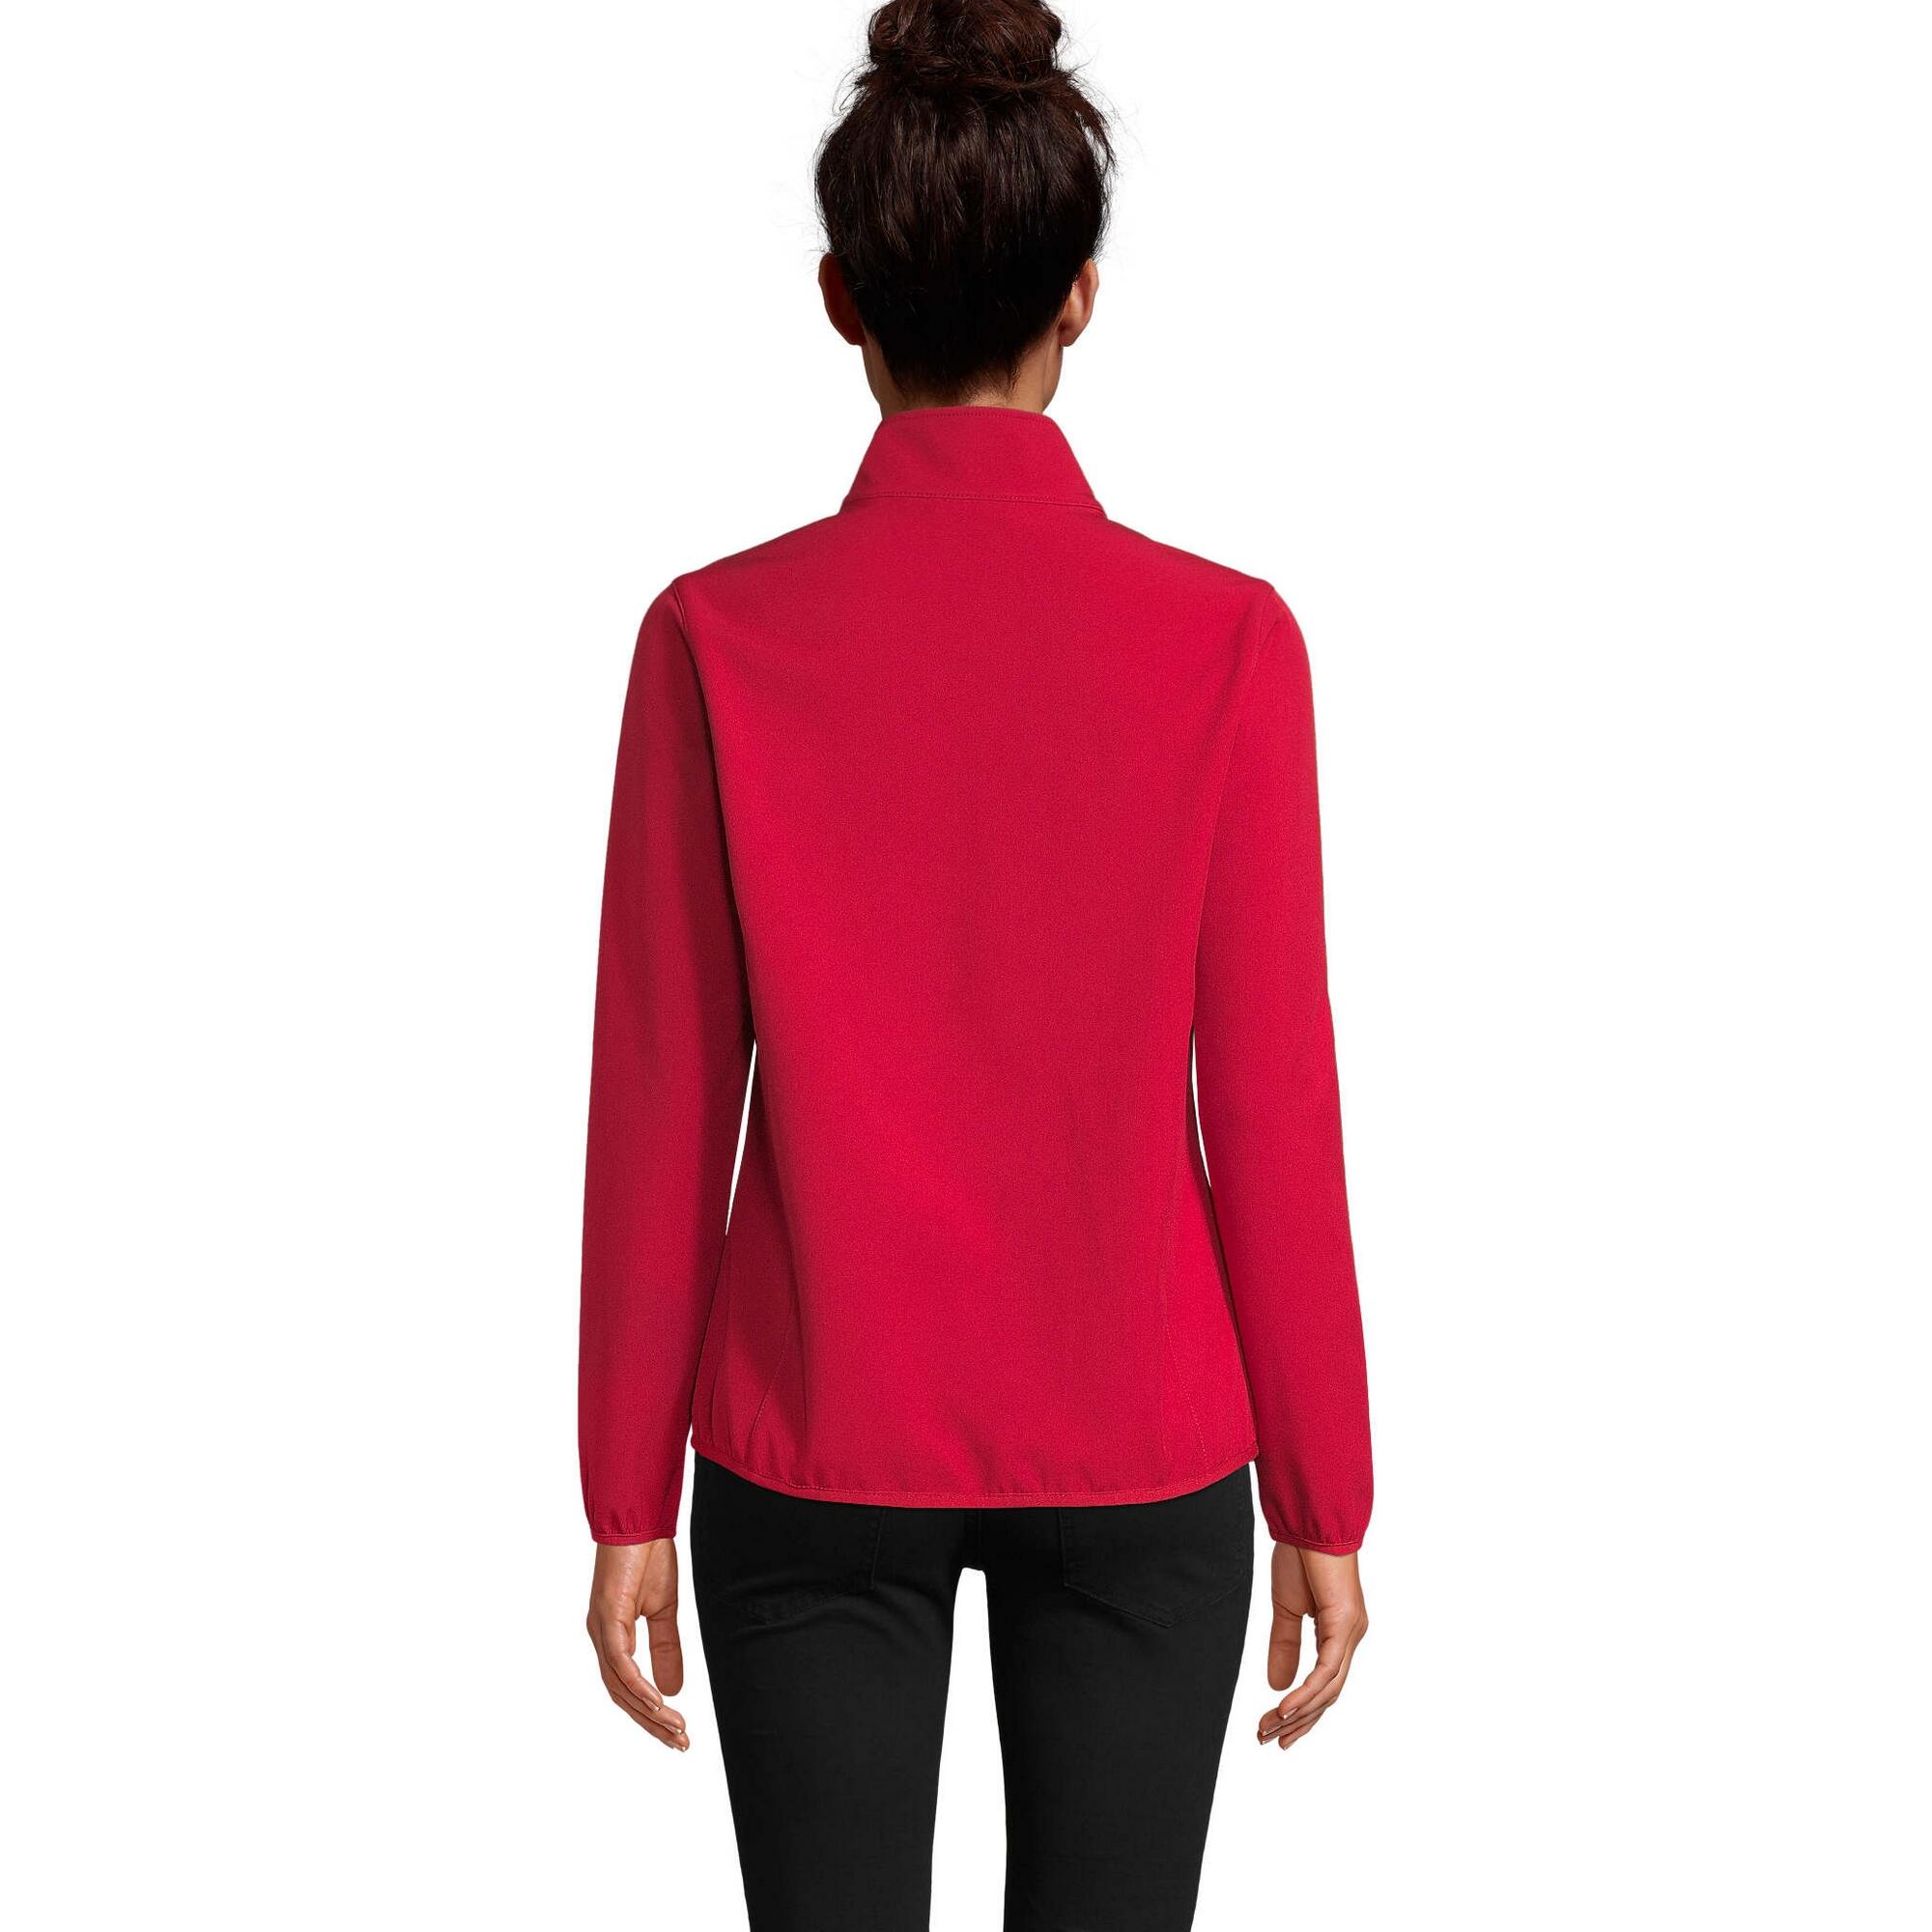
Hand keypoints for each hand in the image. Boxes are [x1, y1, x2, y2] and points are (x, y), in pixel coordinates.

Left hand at [587, 1539, 689, 1750]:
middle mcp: (601, 1637)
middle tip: (680, 1743)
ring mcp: (601, 1629)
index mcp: (612, 1637)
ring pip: (619, 1686)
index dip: (649, 1715)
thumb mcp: (665, 1609)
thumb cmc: (648, 1556)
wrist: (640, 1518)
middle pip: (621, 1696)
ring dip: (648, 1713)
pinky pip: (620, 1662)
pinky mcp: (608, 1616)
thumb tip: (673, 1689)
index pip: (626, 1689)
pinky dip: (637, 1686)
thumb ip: (667, 1647)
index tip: (676, 1734)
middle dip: (651, 1724)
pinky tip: (657, 1702)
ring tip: (675, 1730)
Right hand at [1257, 1544, 1366, 1751]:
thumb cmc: (1300, 1556)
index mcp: (1338, 1634)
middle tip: (1268, 1741)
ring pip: (1329, 1689)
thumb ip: (1284, 1645)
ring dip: (1299, 1714)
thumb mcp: (1285, 1609)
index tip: (1276, 1731)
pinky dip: (1307, 1692)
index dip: (1301, 1712)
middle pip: (1328, 1695)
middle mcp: (1350, 1638)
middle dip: (1298, 1722)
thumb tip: (1277, 1686)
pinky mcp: (1344, 1625)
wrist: (1308, 1522)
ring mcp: (1351, 1633)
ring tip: (1271, 1730)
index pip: (1324, 1685)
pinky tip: (1286, 1708)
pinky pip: (1327, 1670)